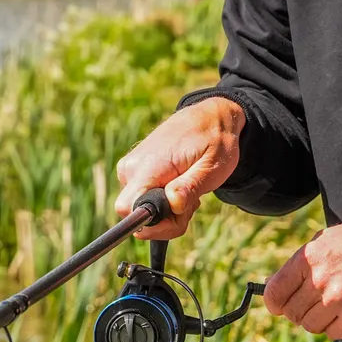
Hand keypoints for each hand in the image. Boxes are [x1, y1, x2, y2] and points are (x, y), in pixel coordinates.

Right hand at [113, 97, 245, 237]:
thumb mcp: (212, 167)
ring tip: (189, 189)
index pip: (128, 209)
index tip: (179, 214)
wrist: (209, 117)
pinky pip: (142, 199)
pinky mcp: (133, 171)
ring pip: (141, 209)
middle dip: (165, 219)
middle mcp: (132, 167)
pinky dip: (163, 201)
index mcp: (149, 165)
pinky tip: (179, 187)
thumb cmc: (214, 141)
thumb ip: (190, 187)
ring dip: (168, 210)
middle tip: (191, 202)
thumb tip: (171, 203)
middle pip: (136, 215)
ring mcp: (130, 169)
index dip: (153, 223)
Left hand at [264, 218, 341, 339]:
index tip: (278, 306)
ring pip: (310, 326)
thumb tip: (273, 284)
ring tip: (331, 306)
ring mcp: (337, 301)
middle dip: (298, 311)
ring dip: (317, 320)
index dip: (274, 302)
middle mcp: (320, 281)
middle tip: (310, 304)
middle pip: (292, 313)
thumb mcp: (327, 240)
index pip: (275, 292)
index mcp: (309, 259)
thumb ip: (299, 263)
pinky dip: (335, 327)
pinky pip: (332, 333)